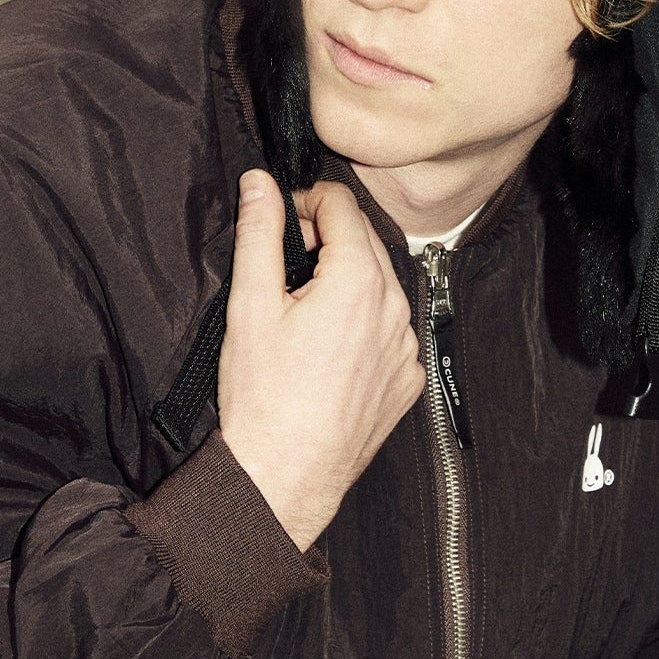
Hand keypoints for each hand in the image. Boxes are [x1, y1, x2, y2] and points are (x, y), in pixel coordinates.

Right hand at [217, 170, 425, 550]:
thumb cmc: (263, 397)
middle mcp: (396, 308)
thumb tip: (260, 182)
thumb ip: (259, 234)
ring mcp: (407, 347)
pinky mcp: (408, 380)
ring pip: (382, 285)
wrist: (285, 476)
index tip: (280, 221)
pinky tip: (328, 348)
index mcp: (359, 280)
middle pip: (366, 241)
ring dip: (347, 280)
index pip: (342, 204)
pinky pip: (391, 330)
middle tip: (285, 267)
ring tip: (303, 310)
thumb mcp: (250, 305)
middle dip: (326, 239)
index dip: (305, 201)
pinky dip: (364, 323)